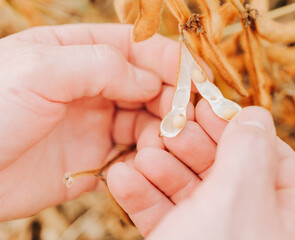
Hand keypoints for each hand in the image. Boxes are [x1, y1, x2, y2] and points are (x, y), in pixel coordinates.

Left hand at [0, 24, 178, 220]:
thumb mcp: (40, 70)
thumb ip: (101, 65)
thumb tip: (150, 80)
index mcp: (77, 53)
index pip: (137, 47)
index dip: (170, 59)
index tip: (198, 76)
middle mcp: (91, 86)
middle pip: (148, 84)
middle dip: (172, 97)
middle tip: (187, 114)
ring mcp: (95, 122)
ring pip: (147, 119)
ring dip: (164, 127)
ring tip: (169, 139)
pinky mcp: (96, 157)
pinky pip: (134, 151)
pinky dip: (149, 152)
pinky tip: (150, 156)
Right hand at [107, 101, 294, 238]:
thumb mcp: (239, 199)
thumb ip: (249, 150)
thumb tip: (254, 113)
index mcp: (285, 218)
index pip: (270, 157)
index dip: (236, 128)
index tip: (204, 106)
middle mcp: (251, 226)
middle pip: (223, 169)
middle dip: (191, 145)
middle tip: (166, 127)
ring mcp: (212, 237)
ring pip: (188, 191)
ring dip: (160, 168)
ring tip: (140, 153)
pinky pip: (162, 215)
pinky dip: (141, 195)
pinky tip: (121, 177)